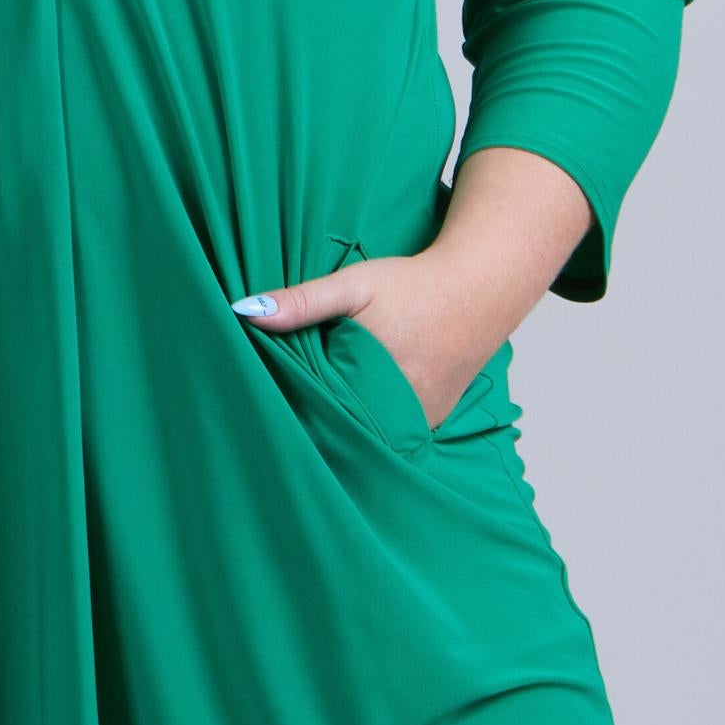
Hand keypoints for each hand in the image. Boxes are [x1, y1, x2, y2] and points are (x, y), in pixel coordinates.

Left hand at [233, 249, 498, 431]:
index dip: (290, 416)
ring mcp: (417, 422)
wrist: (479, 290)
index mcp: (372, 382)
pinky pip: (392, 435)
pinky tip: (353, 415)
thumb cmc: (415, 286)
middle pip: (342, 433)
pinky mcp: (429, 423)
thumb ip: (304, 301)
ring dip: (344, 432)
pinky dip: (372, 428)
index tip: (263, 416)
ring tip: (311, 426)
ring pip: (368, 439)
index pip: (317, 417)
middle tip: (276, 426)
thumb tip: (246, 312)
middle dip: (314, 428)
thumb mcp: (355, 285)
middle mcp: (398, 411)